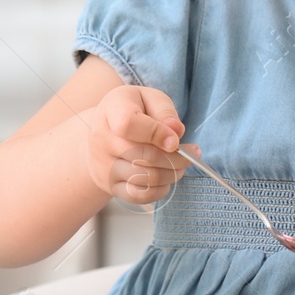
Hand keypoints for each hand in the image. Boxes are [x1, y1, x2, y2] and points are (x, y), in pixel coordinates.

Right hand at [85, 85, 196, 203]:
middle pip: (143, 156)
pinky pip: (139, 196)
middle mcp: (102, 139)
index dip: (156, 133)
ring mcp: (104, 165)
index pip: (128, 124)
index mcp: (112, 110)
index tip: (176, 140)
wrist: (106, 130)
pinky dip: (160, 189)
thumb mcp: (150, 98)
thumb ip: (164, 110)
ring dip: (172, 173)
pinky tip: (168, 177)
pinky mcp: (110, 185)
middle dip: (176, 158)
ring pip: (145, 178)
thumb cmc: (134, 110)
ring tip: (181, 164)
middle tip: (192, 153)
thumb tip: (176, 131)